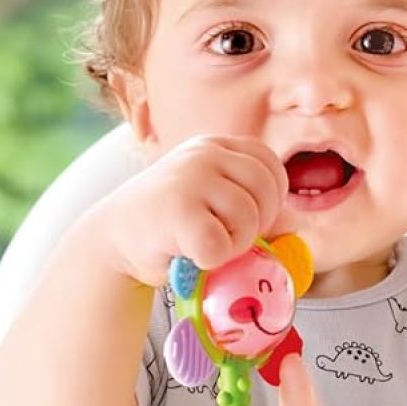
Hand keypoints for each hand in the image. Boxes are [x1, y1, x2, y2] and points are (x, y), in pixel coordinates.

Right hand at [98, 134, 287, 287]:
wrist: (112, 240)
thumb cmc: (169, 225)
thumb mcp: (209, 197)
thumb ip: (245, 199)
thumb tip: (293, 231)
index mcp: (216, 145)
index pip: (271, 165)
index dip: (269, 199)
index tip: (246, 218)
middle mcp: (204, 153)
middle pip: (266, 190)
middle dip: (255, 224)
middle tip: (226, 237)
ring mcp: (190, 177)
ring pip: (247, 218)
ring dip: (232, 245)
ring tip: (202, 244)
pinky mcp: (177, 210)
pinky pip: (220, 245)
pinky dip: (209, 260)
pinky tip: (187, 253)